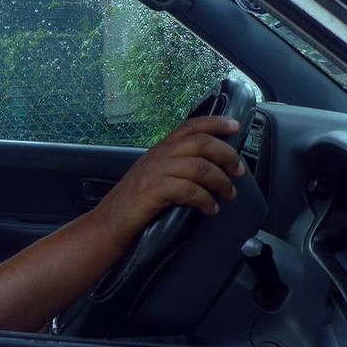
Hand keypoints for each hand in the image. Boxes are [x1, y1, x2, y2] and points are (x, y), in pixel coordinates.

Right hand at [91, 115, 246, 248]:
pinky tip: (210, 209)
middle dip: (226, 154)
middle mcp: (159, 155)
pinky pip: (190, 190)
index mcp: (160, 149)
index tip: (235, 126)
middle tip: (239, 171)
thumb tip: (208, 167)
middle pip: (201, 143)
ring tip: (229, 194)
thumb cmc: (133, 203)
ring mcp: (156, 172)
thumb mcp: (154, 175)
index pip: (190, 126)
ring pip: (200, 166)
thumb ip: (175, 166)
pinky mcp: (155, 190)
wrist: (108, 222)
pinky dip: (206, 200)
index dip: (215, 123)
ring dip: (221, 181)